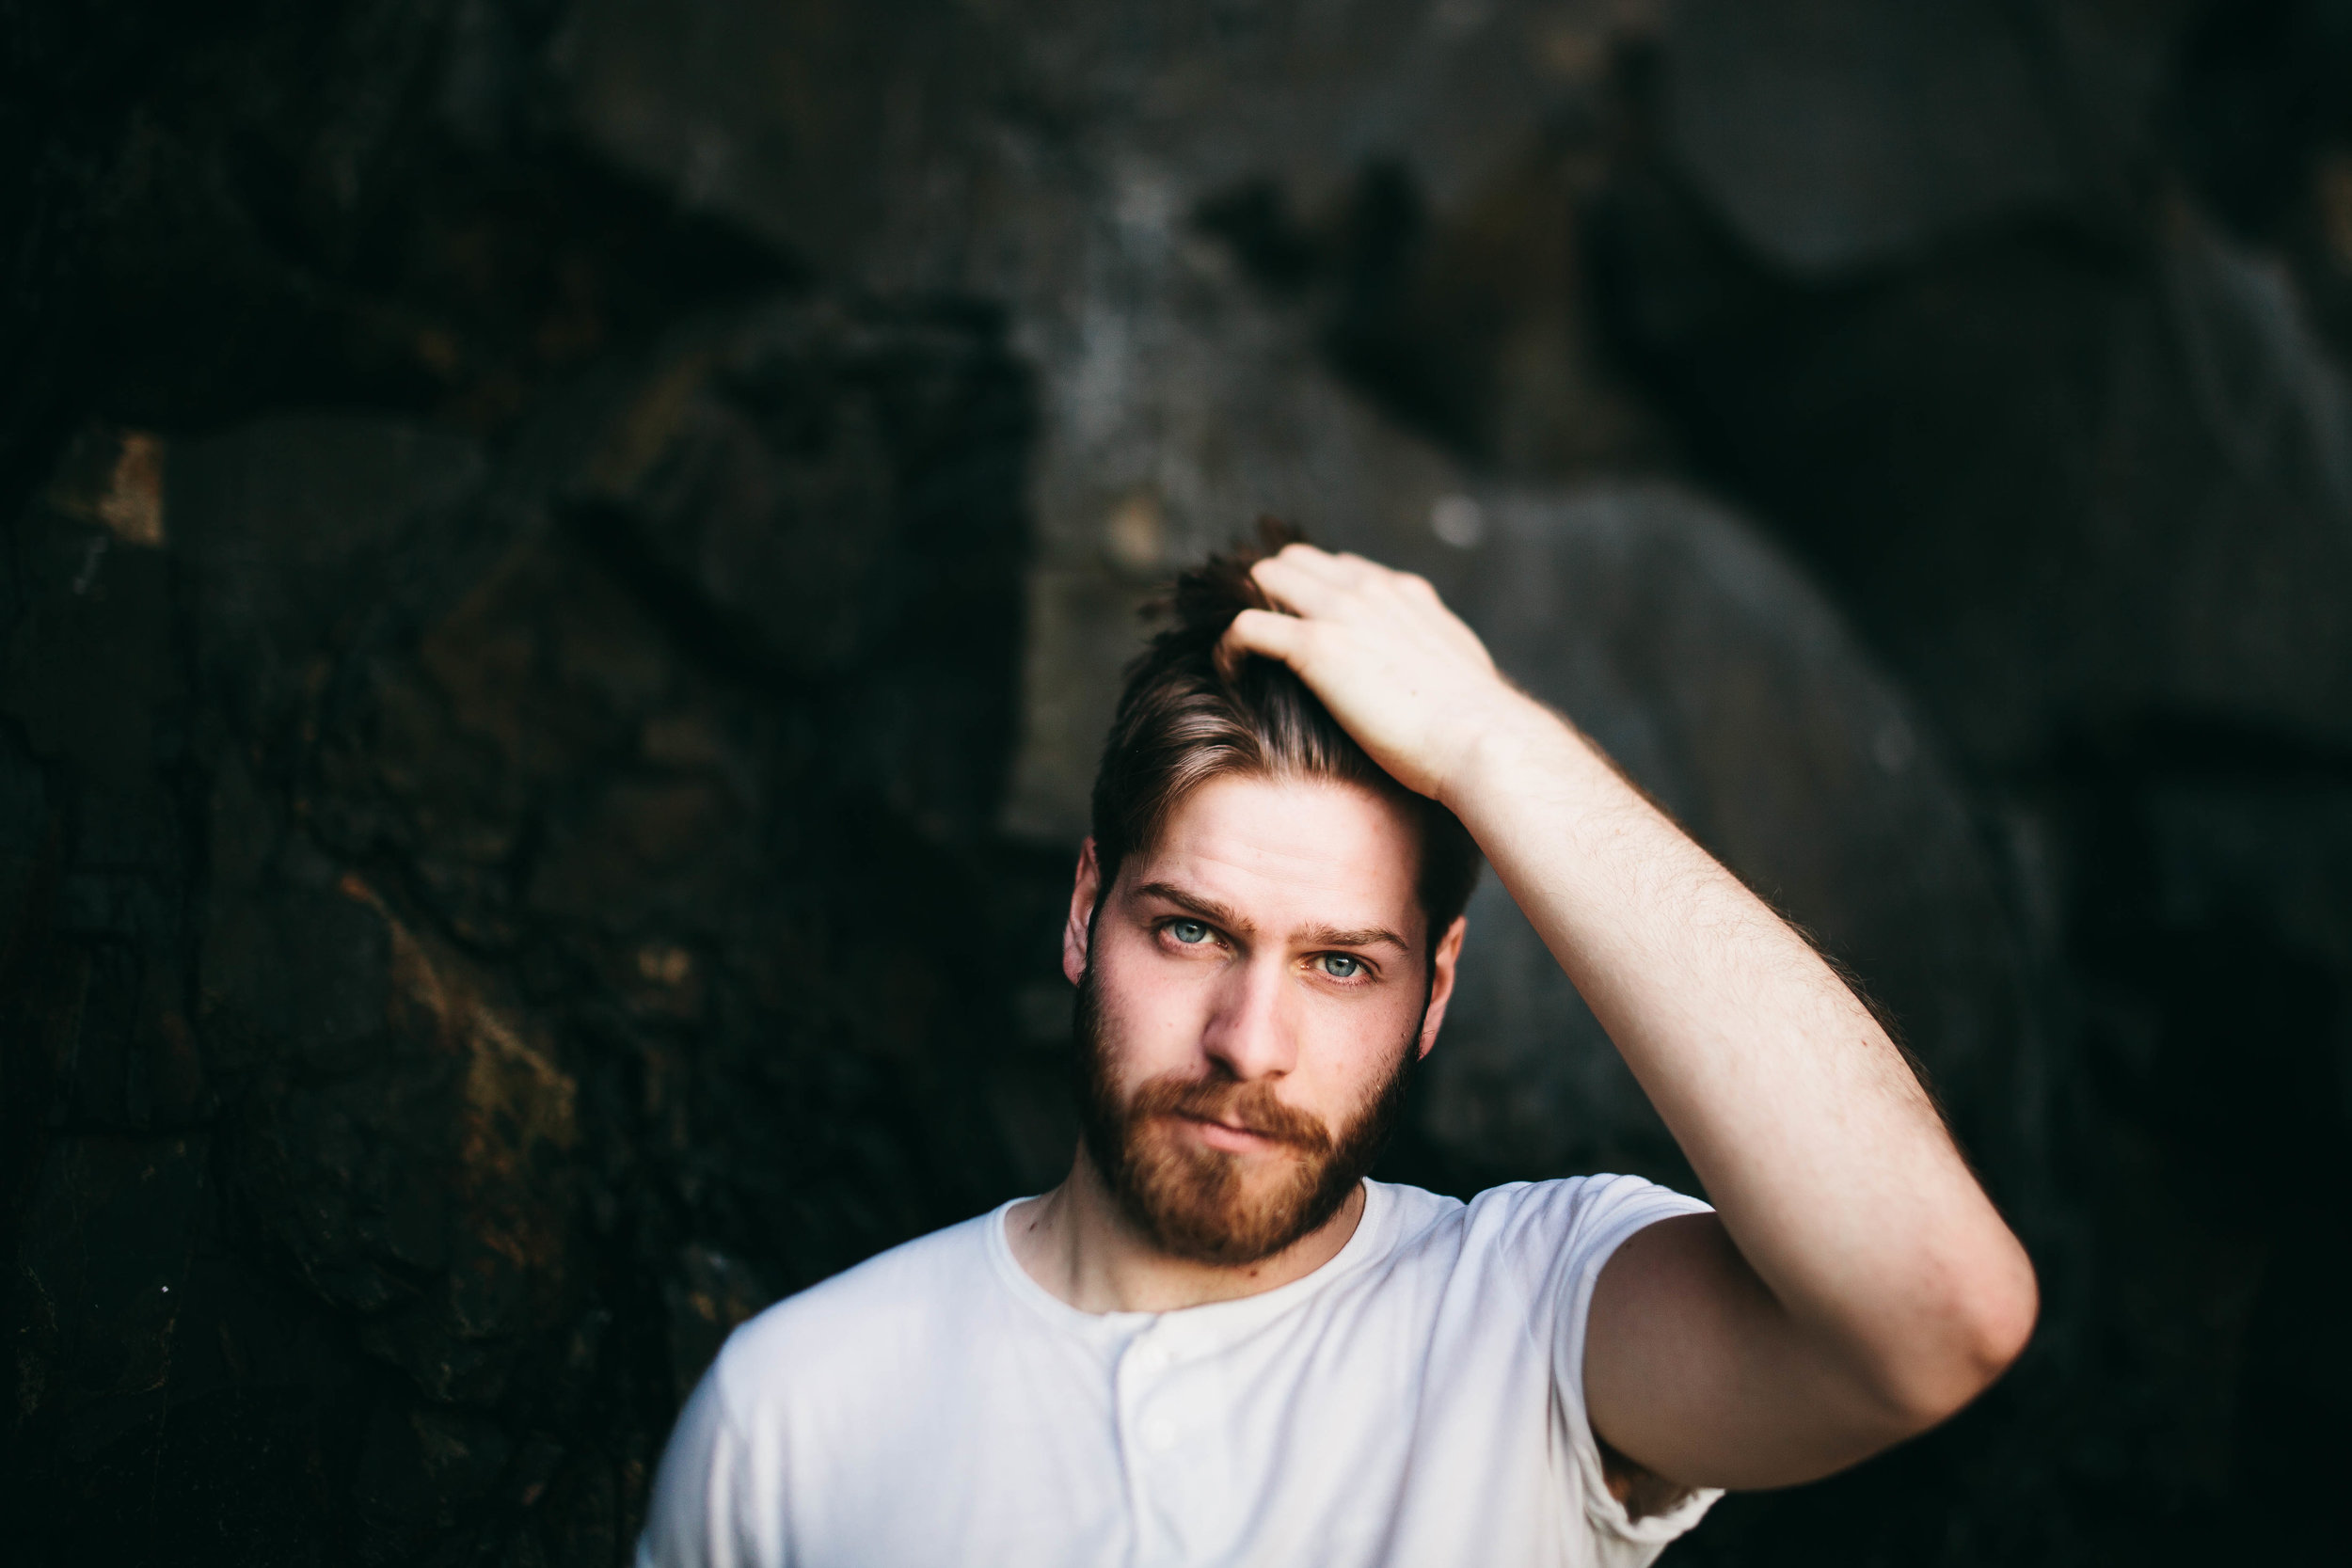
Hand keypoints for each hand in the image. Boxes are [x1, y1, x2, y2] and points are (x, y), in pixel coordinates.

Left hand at [1218, 544, 1533, 803]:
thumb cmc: (1474, 724)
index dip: (1309, 594)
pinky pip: (1246, 626)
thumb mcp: (1459, 667)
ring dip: (1245, 609)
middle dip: (1267, 594)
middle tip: (1256, 641)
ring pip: (1265, 577)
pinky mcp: (1317, 646)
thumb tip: (1429, 665)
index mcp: (1404, 593)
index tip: (1297, 629)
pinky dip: (1230, 646)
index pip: (1340, 568)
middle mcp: (1371, 590)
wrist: (1480, 739)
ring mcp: (1342, 612)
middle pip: (1294, 561)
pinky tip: (1230, 672)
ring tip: (1241, 654)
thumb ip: (1433, 650)